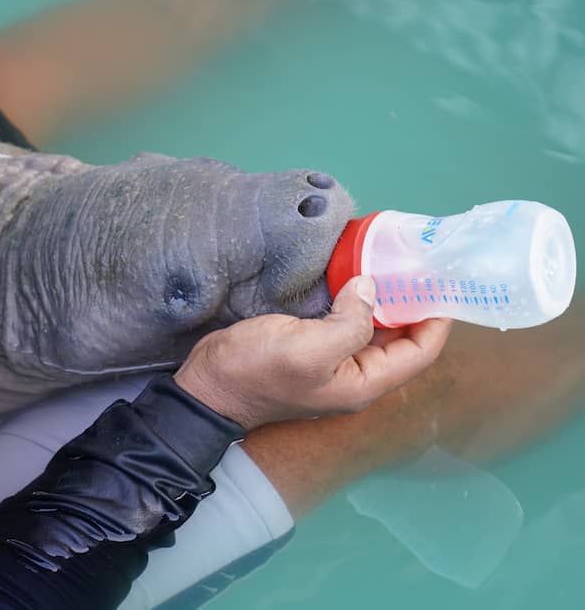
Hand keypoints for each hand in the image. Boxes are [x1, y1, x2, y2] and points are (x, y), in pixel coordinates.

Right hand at [174, 276, 452, 429]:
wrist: (208, 387)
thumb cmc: (258, 372)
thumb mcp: (307, 349)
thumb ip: (349, 322)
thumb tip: (371, 287)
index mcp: (364, 383)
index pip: (419, 352)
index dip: (436, 318)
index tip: (440, 279)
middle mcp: (356, 375)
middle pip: (401, 340)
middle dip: (412, 303)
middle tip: (415, 262)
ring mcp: (333, 362)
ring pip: (373, 328)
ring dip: (384, 298)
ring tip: (390, 261)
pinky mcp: (311, 346)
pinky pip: (347, 321)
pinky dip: (356, 298)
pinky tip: (353, 273)